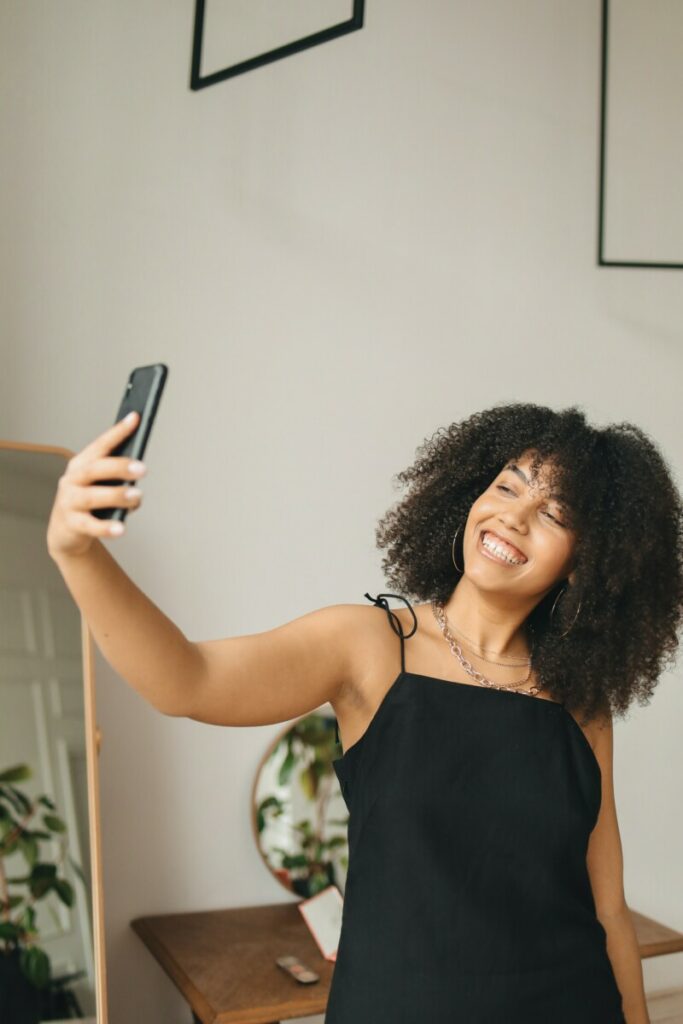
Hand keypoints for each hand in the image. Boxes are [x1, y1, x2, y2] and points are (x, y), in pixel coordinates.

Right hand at [47, 411, 146, 557]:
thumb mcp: (101, 485)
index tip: (135, 419)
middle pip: (95, 469)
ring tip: (137, 496)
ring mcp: (69, 502)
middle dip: (119, 466)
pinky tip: (121, 528)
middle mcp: (72, 480)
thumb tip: (138, 474)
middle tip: (142, 469)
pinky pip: (90, 526)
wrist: (66, 532)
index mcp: (81, 464)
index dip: (118, 432)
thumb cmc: (90, 504)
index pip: (101, 445)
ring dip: (116, 495)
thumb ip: (118, 477)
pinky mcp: (72, 524)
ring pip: (92, 496)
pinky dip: (106, 527)